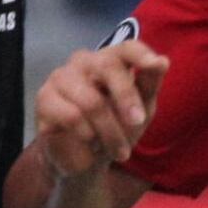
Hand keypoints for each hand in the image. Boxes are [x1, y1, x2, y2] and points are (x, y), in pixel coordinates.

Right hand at [31, 35, 166, 177]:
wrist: (87, 159)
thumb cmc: (117, 127)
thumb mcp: (142, 108)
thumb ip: (149, 84)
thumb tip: (163, 61)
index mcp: (110, 59)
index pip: (126, 47)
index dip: (141, 54)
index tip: (156, 65)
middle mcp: (83, 61)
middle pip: (108, 67)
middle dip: (126, 98)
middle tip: (138, 123)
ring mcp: (61, 77)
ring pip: (91, 101)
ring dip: (110, 131)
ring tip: (118, 150)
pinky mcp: (44, 99)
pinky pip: (71, 116)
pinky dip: (88, 135)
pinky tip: (91, 143)